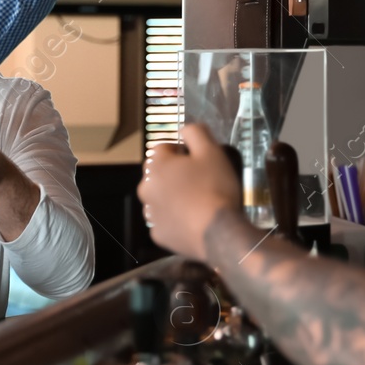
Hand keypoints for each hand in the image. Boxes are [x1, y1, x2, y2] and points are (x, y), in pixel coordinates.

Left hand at [138, 123, 240, 258]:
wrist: (219, 232)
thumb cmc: (215, 188)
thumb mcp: (212, 151)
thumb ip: (196, 132)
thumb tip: (185, 129)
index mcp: (156, 165)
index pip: (163, 148)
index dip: (182, 152)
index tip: (199, 161)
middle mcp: (146, 188)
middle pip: (159, 173)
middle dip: (174, 174)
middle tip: (199, 182)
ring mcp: (150, 213)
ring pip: (159, 198)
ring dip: (172, 196)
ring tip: (197, 202)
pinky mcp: (158, 234)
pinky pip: (165, 220)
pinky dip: (175, 219)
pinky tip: (192, 220)